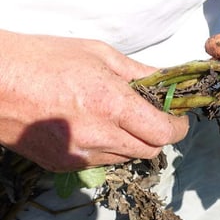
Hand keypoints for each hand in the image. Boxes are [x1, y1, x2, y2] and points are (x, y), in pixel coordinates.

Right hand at [0, 30, 188, 171]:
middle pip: (151, 150)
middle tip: (151, 115)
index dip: (177, 126)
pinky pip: (103, 161)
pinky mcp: (63, 165)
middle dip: (158, 134)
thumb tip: (168, 81)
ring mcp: (79, 154)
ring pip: (128, 158)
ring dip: (133, 141)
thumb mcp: (98, 54)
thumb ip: (139, 74)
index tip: (177, 116)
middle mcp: (98, 135)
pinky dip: (108, 147)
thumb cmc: (42, 59)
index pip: (164, 132)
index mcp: (110, 104)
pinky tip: (93, 126)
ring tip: (117, 117)